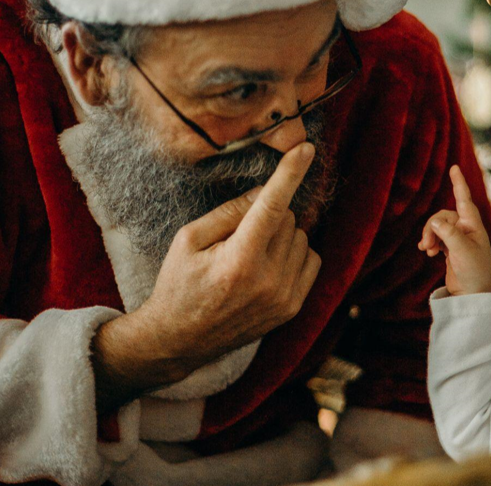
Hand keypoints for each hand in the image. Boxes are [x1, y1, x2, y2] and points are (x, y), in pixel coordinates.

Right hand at [133, 141, 321, 374]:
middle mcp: (268, 281)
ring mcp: (284, 298)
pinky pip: (312, 259)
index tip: (305, 149)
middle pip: (288, 218)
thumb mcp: (189, 239)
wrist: (180, 341)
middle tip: (238, 236)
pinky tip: (268, 264)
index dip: (289, 173)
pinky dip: (295, 252)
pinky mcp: (292, 308)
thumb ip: (229, 212)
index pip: (271, 206)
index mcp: (238, 261)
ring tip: (250, 254)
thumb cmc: (178, 284)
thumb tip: (266, 191)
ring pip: (301, 237)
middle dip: (267, 215)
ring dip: (282, 234)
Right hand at [418, 165, 490, 294]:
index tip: (454, 167)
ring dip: (430, 236)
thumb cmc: (474, 272)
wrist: (472, 295)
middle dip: (432, 227)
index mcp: (473, 225)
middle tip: (427, 245)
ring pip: (437, 226)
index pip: (464, 199)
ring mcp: (458, 238)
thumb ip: (448, 233)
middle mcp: (466, 229)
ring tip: (427, 251)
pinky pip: (436, 237)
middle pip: (442, 216)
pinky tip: (427, 252)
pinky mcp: (451, 248)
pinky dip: (430, 242)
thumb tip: (434, 222)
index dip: (458, 183)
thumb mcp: (462, 251)